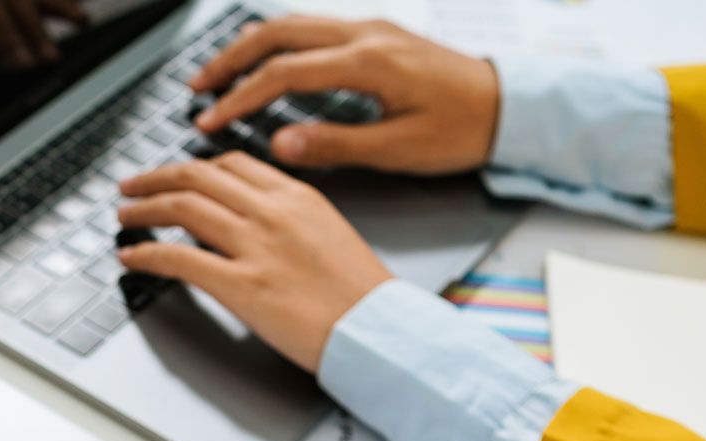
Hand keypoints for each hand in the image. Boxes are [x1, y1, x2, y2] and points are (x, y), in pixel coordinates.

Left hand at [117, 153, 391, 370]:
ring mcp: (255, 247)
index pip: (231, 164)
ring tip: (124, 216)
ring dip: (143, 209)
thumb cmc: (360, 296)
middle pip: (197, 177)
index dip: (192, 167)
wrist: (376, 330)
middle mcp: (272, 213)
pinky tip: (132, 257)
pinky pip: (180, 260)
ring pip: (183, 208)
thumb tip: (254, 222)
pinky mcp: (241, 286)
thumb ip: (290, 219)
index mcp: (296, 196)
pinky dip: (147, 254)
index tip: (175, 175)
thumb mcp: (330, 234)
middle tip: (131, 187)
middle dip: (155, 179)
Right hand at [189, 16, 498, 173]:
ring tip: (220, 75)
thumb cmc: (463, 130)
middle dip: (230, 60)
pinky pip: (315, 30)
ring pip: (294, 25)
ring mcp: (372, 29)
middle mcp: (367, 35)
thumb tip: (281, 143)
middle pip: (278, 34)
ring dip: (251, 48)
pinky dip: (280, 46)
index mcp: (369, 62)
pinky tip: (267, 65)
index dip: (240, 98)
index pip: (284, 73)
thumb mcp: (399, 148)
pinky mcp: (378, 35)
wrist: (508, 105)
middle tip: (197, 88)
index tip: (211, 121)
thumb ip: (336, 144)